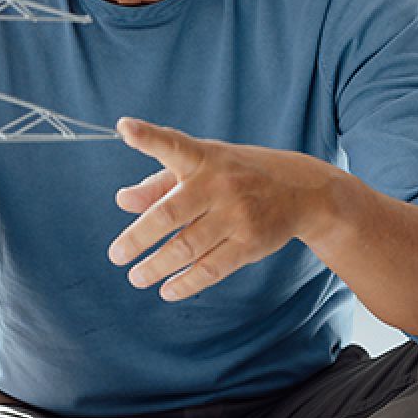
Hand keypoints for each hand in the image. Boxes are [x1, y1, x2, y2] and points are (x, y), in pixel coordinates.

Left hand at [107, 117, 334, 300]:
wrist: (302, 190)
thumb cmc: (236, 175)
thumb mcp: (203, 167)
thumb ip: (159, 183)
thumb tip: (121, 201)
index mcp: (203, 158)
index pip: (173, 145)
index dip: (148, 137)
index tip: (126, 127)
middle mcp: (218, 185)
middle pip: (169, 214)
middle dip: (137, 238)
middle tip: (116, 255)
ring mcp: (236, 215)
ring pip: (186, 248)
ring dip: (155, 267)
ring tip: (136, 277)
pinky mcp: (250, 243)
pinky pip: (211, 269)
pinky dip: (186, 284)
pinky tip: (167, 290)